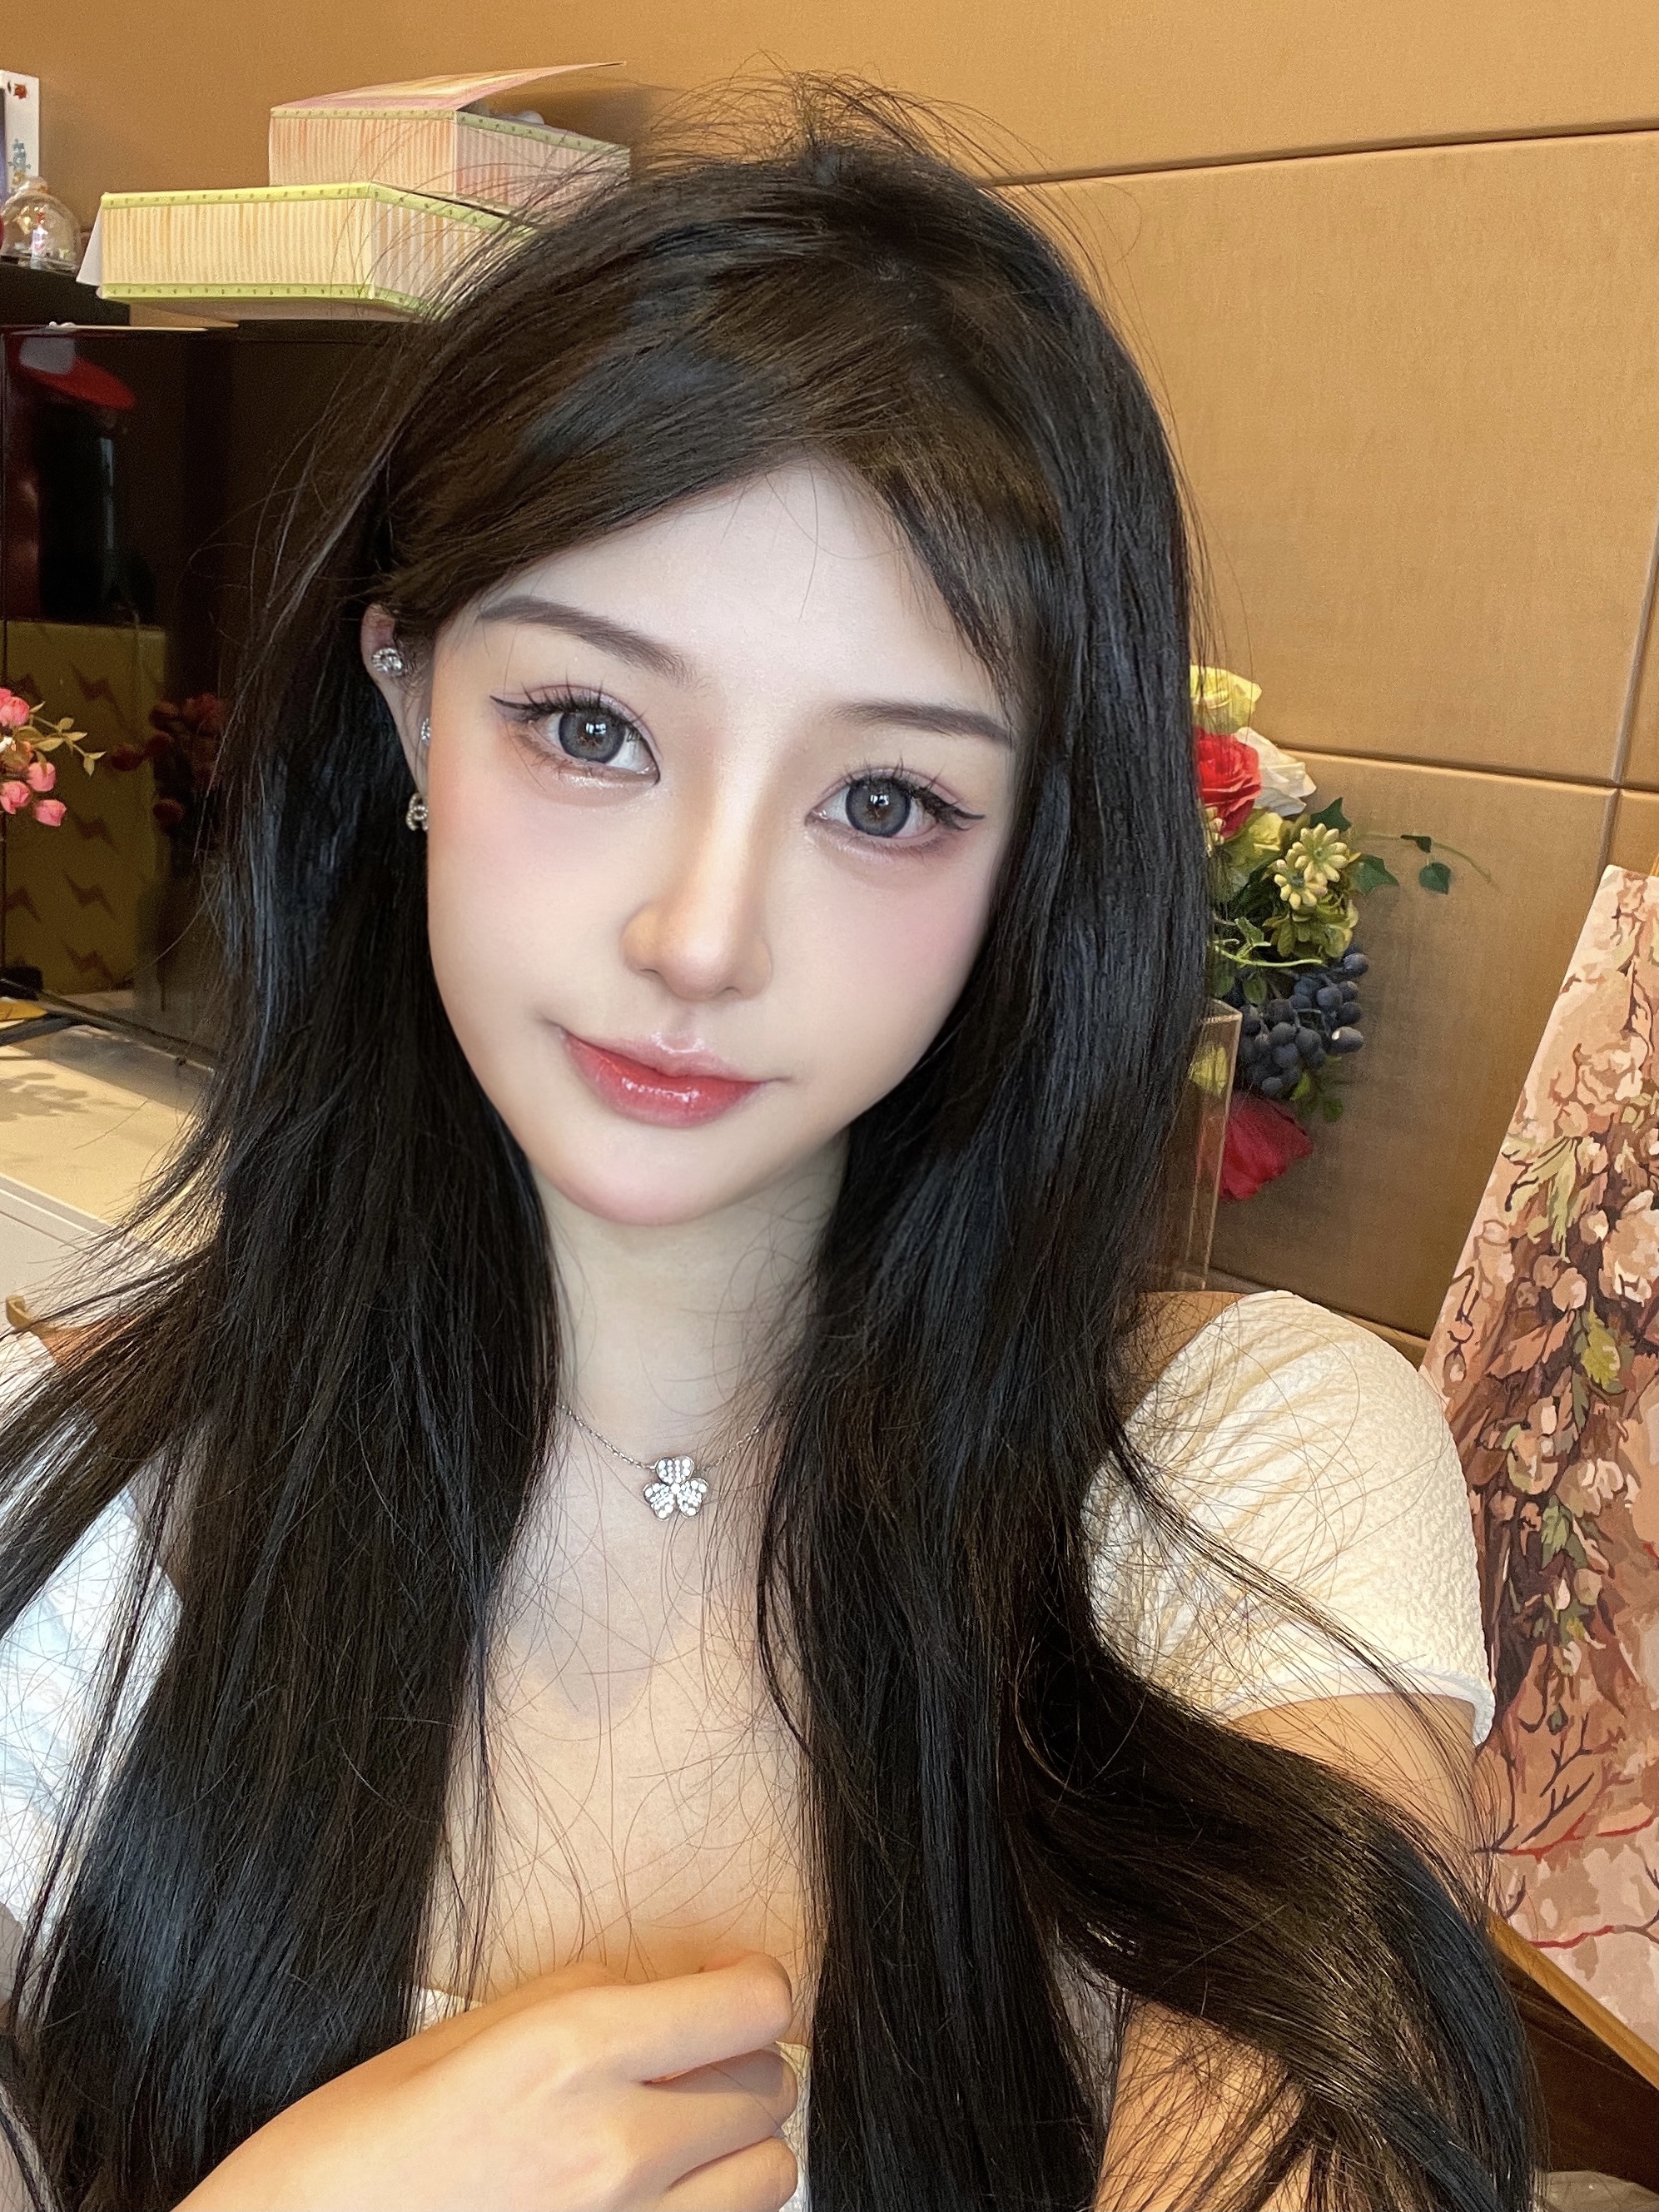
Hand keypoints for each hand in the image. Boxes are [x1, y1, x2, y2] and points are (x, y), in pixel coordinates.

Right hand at [176, 1950, 798, 2211]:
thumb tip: (662, 1982)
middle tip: (687, 2063)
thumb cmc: (349, 2152)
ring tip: (676, 2141)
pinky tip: (650, 2201)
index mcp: (570, 2053)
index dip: (751, 1988)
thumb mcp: (455, 2039)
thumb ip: (576, 1997)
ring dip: (737, 2150)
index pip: (754, 2005)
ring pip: (771, 2174)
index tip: (727, 1987)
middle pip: (772, 2084)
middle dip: (740, 2063)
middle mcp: (614, 2148)